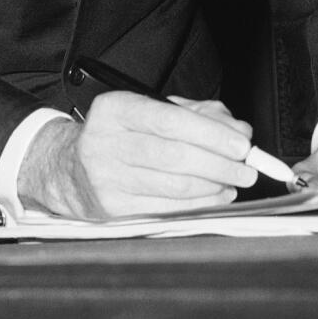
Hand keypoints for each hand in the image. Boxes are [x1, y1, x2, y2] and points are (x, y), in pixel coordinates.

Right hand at [17, 92, 256, 218]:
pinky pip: (166, 209)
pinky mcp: (112, 209)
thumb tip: (239, 131)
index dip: (211, 134)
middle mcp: (105, 142)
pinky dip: (198, 205)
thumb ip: (198, 115)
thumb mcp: (151, 110)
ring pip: (173, 186)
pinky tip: (215, 197)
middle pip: (174, 156)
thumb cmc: (121, 136)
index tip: (242, 144)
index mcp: (116, 109)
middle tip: (248, 168)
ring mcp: (106, 179)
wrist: (69, 169)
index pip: (170, 121)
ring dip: (213, 187)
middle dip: (220, 164)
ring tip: (234, 182)